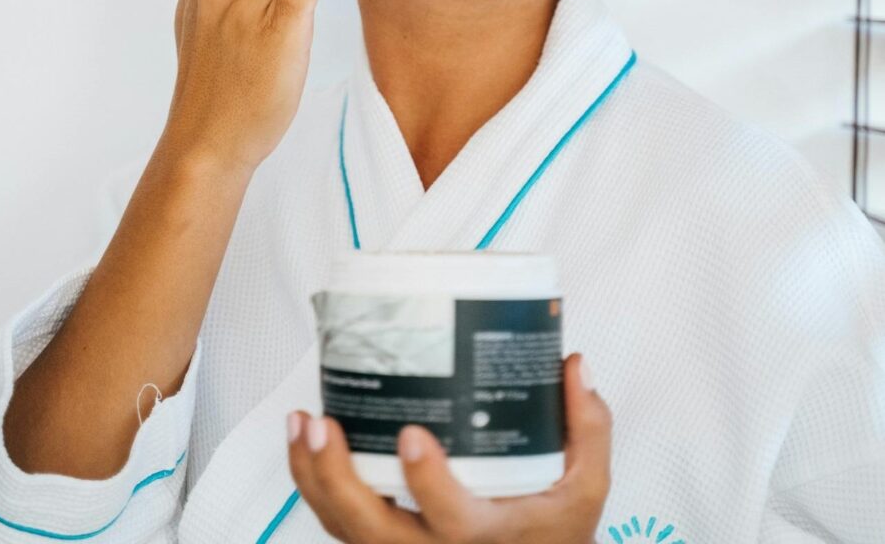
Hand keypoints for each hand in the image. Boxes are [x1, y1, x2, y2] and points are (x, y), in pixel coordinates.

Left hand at [287, 353, 610, 542]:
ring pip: (345, 530)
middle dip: (338, 479)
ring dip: (313, 479)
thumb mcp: (587, 487)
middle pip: (373, 531)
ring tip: (303, 422)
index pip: (450, 519)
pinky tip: (306, 441)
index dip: (427, 483)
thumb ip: (589, 427)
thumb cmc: (555, 534)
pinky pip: (340, 526)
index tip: (412, 436)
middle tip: (324, 424)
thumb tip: (575, 365)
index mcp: (486, 536)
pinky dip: (315, 487)